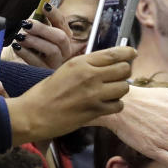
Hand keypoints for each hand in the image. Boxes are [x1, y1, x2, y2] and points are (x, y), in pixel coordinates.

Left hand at [5, 7, 73, 69]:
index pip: (62, 23)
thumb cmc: (24, 43)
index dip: (54, 14)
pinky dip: (26, 53)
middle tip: (27, 24)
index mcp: (61, 36)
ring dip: (35, 41)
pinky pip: (38, 62)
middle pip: (61, 38)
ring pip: (52, 50)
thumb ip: (38, 16)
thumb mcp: (30, 27)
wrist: (12, 61)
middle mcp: (63, 50)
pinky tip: (17, 47)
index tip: (44, 6)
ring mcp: (56, 62)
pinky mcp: (45, 72)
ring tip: (20, 37)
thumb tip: (48, 0)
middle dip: (44, 29)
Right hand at [6, 46, 136, 144]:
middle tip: (116, 78)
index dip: (127, 53)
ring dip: (119, 90)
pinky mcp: (96, 111)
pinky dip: (114, 105)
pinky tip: (104, 105)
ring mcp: (94, 94)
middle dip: (123, 73)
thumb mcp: (67, 70)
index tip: (133, 53)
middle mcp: (90, 75)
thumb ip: (88, 66)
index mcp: (81, 62)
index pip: (114, 54)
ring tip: (108, 92)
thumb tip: (111, 62)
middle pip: (124, 69)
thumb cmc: (47, 92)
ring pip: (124, 87)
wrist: (34, 114)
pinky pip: (118, 105)